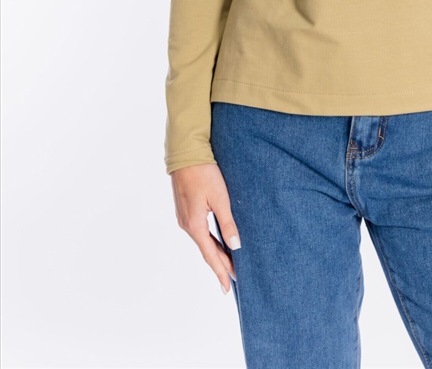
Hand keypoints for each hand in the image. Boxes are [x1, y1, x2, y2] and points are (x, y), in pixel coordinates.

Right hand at [171, 162, 240, 293]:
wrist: (186, 154)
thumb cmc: (204, 173)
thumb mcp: (220, 198)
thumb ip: (227, 223)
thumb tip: (236, 246)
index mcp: (195, 225)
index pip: (210, 255)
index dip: (220, 271)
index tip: (228, 288)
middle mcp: (186, 225)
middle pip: (206, 250)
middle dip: (219, 265)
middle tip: (232, 280)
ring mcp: (184, 217)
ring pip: (202, 241)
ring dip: (214, 253)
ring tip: (227, 264)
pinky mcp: (185, 210)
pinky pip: (199, 231)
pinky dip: (209, 241)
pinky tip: (215, 242)